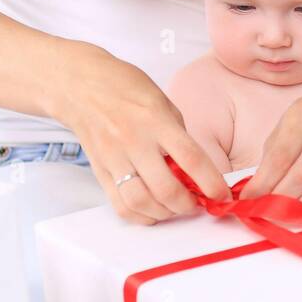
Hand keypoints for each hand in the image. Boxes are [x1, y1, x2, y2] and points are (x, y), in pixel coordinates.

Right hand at [56, 43, 230, 222]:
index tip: (221, 195)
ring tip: (175, 207)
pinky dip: (140, 216)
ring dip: (164, 213)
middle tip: (197, 204)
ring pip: (142, 202)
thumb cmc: (125, 87)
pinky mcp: (100, 171)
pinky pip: (120, 204)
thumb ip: (178, 134)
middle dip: (188, 205)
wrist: (80, 85)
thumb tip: (193, 168)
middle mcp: (135, 141)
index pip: (191, 159)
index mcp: (156, 120)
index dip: (210, 183)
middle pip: (166, 189)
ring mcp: (114, 158)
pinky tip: (152, 210)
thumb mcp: (162, 102)